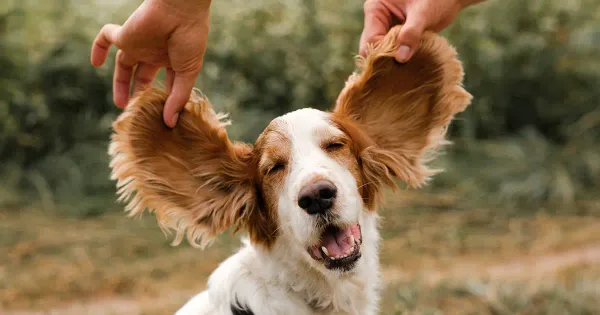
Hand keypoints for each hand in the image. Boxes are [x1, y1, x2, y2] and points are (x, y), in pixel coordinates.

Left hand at [91, 0, 210, 127]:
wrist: (181, 9)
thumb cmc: (190, 37)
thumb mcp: (187, 71)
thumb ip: (178, 97)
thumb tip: (170, 123)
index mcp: (172, 60)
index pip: (166, 82)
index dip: (165, 99)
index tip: (163, 119)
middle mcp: (154, 52)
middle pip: (142, 77)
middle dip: (140, 94)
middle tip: (138, 114)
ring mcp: (139, 44)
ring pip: (123, 65)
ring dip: (120, 84)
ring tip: (121, 105)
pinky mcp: (125, 35)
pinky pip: (105, 38)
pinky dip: (97, 48)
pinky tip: (95, 64)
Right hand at [359, 0, 481, 62]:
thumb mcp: (423, 13)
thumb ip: (412, 33)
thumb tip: (401, 58)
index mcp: (376, 9)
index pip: (370, 40)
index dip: (382, 53)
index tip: (400, 62)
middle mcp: (377, 20)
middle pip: (372, 48)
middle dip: (385, 59)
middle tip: (401, 71)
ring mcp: (386, 28)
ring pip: (381, 52)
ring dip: (393, 61)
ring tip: (406, 69)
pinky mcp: (396, 36)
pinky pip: (393, 52)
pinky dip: (400, 59)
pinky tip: (410, 65)